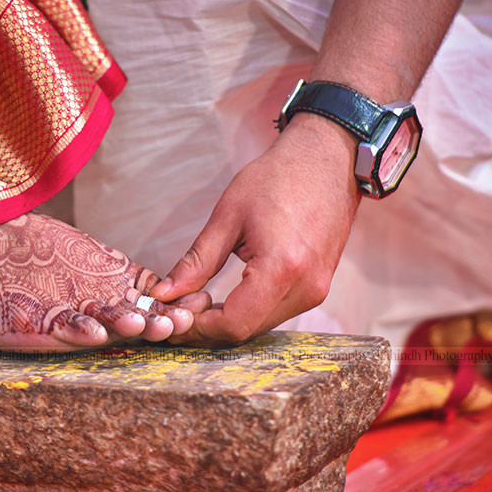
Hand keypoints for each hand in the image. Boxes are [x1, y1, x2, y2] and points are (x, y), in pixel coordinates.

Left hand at [150, 113, 361, 345]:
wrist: (326, 160)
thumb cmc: (278, 178)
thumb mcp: (228, 215)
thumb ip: (196, 261)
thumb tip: (166, 293)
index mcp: (282, 267)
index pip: (234, 324)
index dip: (198, 328)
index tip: (172, 315)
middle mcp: (305, 287)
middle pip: (247, 331)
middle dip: (208, 327)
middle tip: (178, 309)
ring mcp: (317, 291)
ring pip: (261, 327)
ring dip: (228, 321)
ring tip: (199, 301)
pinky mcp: (319, 288)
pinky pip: (276, 313)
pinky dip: (248, 312)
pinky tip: (228, 297)